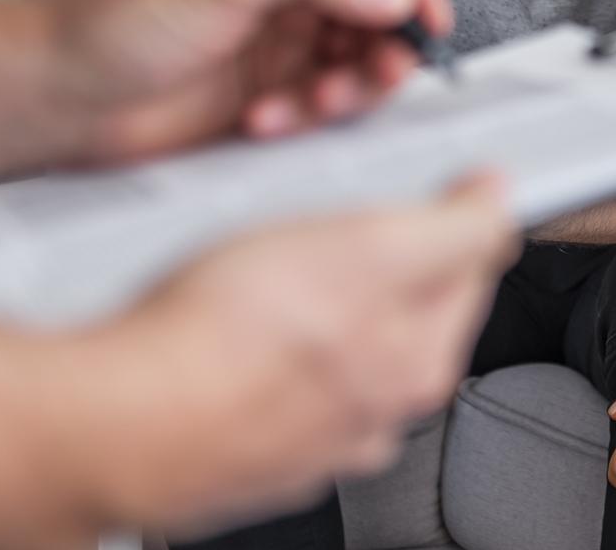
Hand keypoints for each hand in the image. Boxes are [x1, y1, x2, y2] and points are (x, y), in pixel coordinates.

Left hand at [41, 0, 455, 164]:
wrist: (56, 98)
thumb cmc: (114, 20)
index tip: (428, 18)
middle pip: (380, 2)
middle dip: (384, 43)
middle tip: (379, 75)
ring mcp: (281, 34)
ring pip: (360, 57)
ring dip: (349, 87)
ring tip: (314, 105)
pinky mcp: (271, 88)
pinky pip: (325, 101)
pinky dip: (308, 116)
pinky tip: (263, 121)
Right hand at [68, 173, 517, 534]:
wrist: (115, 418)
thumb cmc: (230, 337)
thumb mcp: (372, 248)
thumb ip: (456, 227)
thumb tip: (500, 200)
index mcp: (420, 364)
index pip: (473, 265)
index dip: (456, 205)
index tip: (434, 179)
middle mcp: (375, 411)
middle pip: (406, 303)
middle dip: (381, 251)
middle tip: (328, 216)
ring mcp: (307, 430)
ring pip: (336, 335)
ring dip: (314, 292)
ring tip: (262, 262)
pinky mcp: (244, 436)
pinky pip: (271, 366)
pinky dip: (259, 335)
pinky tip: (224, 315)